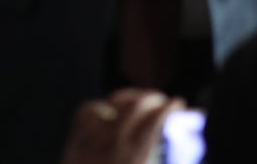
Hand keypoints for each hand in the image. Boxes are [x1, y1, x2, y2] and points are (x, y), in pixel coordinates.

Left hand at [59, 89, 181, 163]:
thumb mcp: (143, 162)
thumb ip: (166, 157)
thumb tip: (183, 148)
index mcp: (134, 159)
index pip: (154, 122)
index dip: (169, 108)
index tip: (179, 103)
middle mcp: (110, 149)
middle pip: (133, 108)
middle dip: (151, 99)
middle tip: (163, 101)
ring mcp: (88, 144)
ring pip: (107, 106)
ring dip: (126, 99)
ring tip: (140, 101)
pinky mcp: (73, 145)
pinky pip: (86, 114)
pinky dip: (102, 108)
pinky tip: (113, 113)